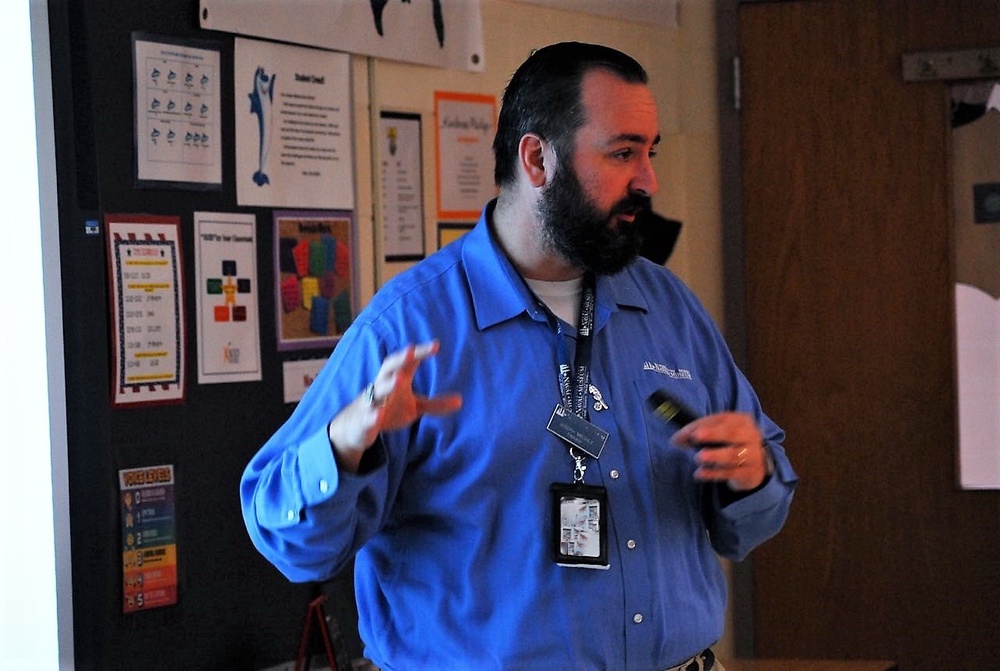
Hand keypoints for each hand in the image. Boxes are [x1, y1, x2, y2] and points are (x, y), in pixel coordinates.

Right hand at [328, 341, 461, 472]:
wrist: (355, 428)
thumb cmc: (388, 409)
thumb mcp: (414, 407)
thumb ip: (435, 405)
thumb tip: (461, 401)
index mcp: (396, 379)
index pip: (409, 363)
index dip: (420, 353)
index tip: (436, 345)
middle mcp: (383, 386)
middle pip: (389, 368)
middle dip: (400, 359)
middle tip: (412, 350)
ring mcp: (372, 403)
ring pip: (377, 391)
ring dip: (388, 385)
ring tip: (399, 380)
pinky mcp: (364, 421)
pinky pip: (367, 417)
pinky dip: (372, 416)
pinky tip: (377, 416)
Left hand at [670, 411, 768, 490]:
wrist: (756, 465)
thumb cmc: (733, 444)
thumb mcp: (720, 433)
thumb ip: (700, 432)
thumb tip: (677, 439)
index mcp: (741, 420)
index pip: (720, 419)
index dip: (699, 425)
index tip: (681, 434)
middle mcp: (750, 435)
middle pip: (731, 433)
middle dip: (713, 434)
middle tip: (696, 436)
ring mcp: (753, 454)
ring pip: (733, 455)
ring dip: (714, 456)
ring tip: (698, 457)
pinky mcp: (749, 473)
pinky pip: (731, 472)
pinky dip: (714, 473)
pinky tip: (700, 474)